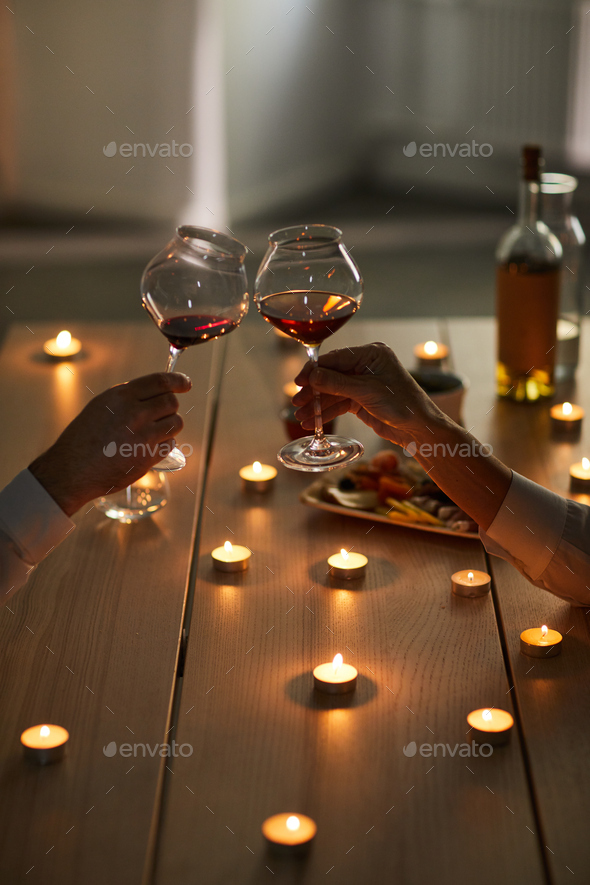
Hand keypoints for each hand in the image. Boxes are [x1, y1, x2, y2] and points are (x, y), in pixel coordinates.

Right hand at [28, 372, 191, 515]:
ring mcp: (143, 436)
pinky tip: (149, 447)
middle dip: (170, 407)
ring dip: (170, 425)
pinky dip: (164, 444)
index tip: (185, 383)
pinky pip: (170, 444)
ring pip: (175, 423)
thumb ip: (128, 398)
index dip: (178, 380)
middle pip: (171, 402)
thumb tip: (156, 392)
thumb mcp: (101, 406)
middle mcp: (134, 413)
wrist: (72, 470)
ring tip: (154, 431)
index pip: (160, 381)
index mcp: (121, 396)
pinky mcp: (148, 457)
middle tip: (161, 414)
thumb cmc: (83, 438)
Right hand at [293, 342, 440, 446]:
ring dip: (317, 404)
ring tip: (301, 416)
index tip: (298, 382)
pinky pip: (339, 403)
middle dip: (314, 391)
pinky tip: (313, 421)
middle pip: (331, 375)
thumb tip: (312, 376)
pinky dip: (326, 412)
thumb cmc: (403, 405)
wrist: (419, 429)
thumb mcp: (367, 392)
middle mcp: (366, 365)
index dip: (314, 371)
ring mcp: (363, 383)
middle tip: (296, 402)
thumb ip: (337, 384)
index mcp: (371, 354)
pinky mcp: (361, 400)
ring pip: (333, 391)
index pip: (335, 359)